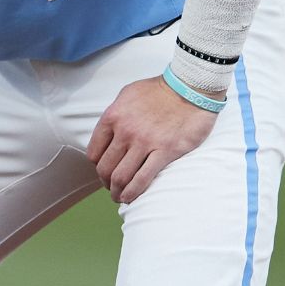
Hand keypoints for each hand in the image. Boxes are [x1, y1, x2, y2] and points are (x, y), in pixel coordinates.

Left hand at [86, 77, 218, 203]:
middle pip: (105, 168)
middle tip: (111, 188)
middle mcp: (125, 131)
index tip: (104, 171)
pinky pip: (143, 179)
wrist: (190, 87)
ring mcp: (145, 142)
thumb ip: (115, 114)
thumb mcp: (128, 94)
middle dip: (105, 183)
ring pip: (120, 177)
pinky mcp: (165, 151)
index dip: (97, 166)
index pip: (94, 152)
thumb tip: (108, 133)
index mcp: (113, 117)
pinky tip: (130, 198)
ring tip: (119, 197)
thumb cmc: (160, 90)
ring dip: (117, 192)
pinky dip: (133, 193)